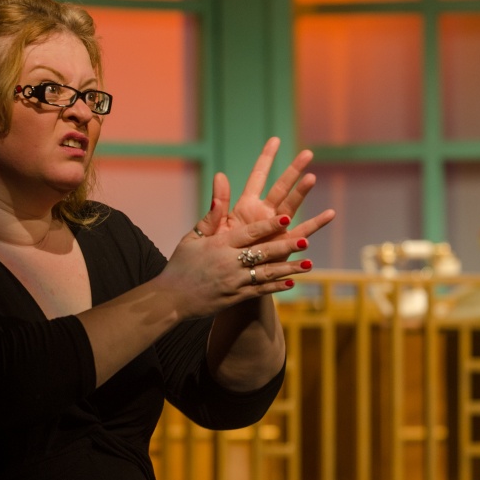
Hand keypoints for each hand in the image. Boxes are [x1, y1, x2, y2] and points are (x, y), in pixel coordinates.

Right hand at [162, 215, 312, 318]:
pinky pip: (259, 291)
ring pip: (266, 274)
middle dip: (285, 248)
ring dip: (288, 269)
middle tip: (305, 241)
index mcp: (219, 245)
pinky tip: (292, 283)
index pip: (248, 233)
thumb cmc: (182, 264)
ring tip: (308, 264)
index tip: (286, 217)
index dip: (268, 225)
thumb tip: (221, 180)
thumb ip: (213, 213)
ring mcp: (233, 282)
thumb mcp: (194, 236)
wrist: (170, 299)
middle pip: (261, 253)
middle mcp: (228, 263)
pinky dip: (276, 287)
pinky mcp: (235, 298)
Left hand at [191, 137, 335, 247]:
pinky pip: (303, 233)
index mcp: (246, 207)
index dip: (266, 159)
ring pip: (293, 205)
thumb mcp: (214, 227)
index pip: (258, 177)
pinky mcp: (285, 244)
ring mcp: (277, 228)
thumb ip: (219, 203)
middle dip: (293, 170)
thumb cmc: (218, 256)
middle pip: (281, 187)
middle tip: (307, 153)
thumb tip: (220, 174)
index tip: (275, 140)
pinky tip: (329, 213)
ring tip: (312, 177)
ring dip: (302, 192)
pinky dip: (316, 224)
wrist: (228, 281)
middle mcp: (265, 214)